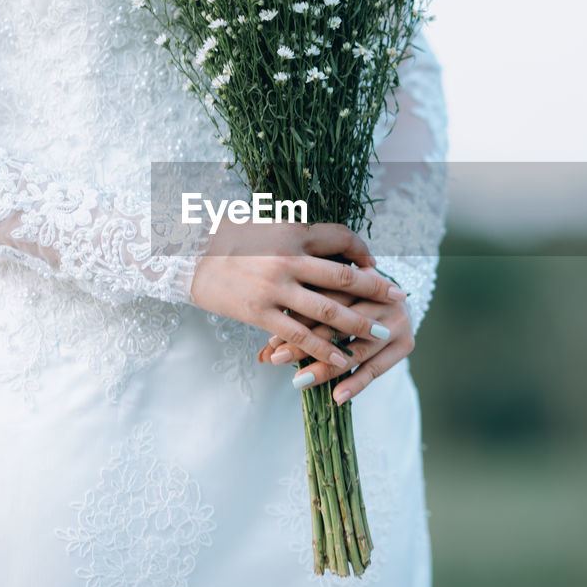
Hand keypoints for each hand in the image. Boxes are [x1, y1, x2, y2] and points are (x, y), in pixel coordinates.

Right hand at [189, 219, 406, 368]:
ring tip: (382, 336)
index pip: (341, 237)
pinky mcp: (260, 313)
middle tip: (399, 299)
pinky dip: (325, 349)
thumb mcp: (268, 227)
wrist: (187, 257)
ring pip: (328, 311)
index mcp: (293, 231)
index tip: (376, 268)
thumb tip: (333, 251)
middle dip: (376, 290)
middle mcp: (288, 258)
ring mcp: (275, 288)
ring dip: (359, 325)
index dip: (363, 252)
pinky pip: (301, 335)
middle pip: (344, 277)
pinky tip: (343, 359)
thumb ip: (299, 238)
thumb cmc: (229, 240)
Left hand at [257, 268, 413, 404]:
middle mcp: (382, 297)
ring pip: (356, 348)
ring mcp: (398, 320)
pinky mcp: (407, 343)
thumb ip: (302, 313)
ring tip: (299, 381)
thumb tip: (263, 353)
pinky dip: (356, 383)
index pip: (325, 298)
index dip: (297, 319)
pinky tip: (337, 397)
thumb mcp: (329, 293)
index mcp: (362, 276)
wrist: (395, 298)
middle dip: (306, 343)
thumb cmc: (349, 297)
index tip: (271, 339)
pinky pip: (378, 368)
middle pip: (339, 323)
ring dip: (326, 367)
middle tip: (277, 358)